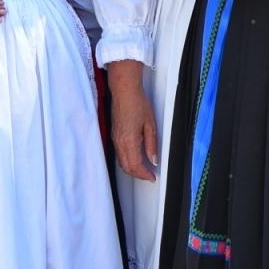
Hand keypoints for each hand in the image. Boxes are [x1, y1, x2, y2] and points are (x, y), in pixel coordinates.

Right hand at [107, 60, 157, 180]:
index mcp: (129, 141)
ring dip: (132, 169)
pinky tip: (135, 159)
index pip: (136, 166)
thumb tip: (154, 159)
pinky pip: (119, 154)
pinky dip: (127, 161)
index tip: (152, 177)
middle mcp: (120, 142)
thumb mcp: (151, 125)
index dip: (144, 174)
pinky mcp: (114, 135)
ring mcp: (115, 139)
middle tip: (149, 176)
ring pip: (121, 162)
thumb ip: (152, 145)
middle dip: (138, 175)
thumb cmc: (138, 103)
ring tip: (144, 169)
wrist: (124, 91)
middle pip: (126, 167)